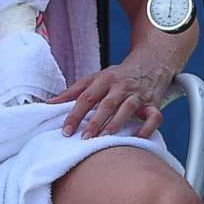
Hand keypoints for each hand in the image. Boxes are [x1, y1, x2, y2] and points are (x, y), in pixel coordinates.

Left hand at [54, 61, 172, 138]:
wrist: (151, 64)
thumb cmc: (118, 76)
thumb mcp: (95, 78)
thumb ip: (73, 91)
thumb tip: (49, 103)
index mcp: (104, 80)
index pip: (86, 97)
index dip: (75, 114)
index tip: (66, 130)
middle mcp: (121, 87)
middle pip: (107, 104)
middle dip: (95, 122)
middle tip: (84, 138)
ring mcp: (139, 95)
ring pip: (128, 109)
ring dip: (116, 124)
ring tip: (105, 139)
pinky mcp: (154, 105)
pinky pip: (154, 117)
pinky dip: (147, 128)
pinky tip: (136, 138)